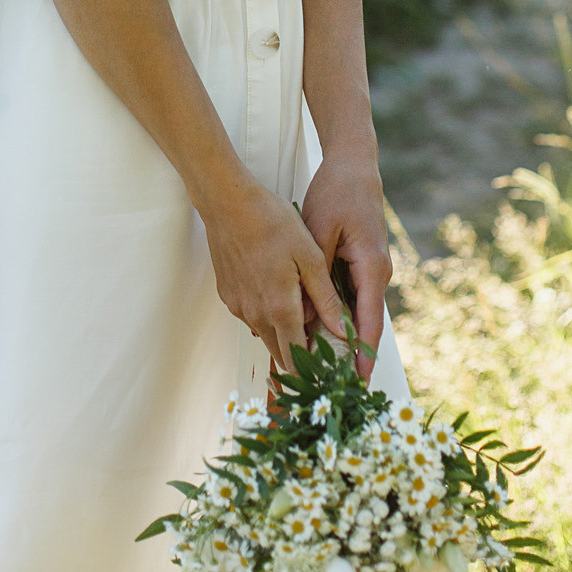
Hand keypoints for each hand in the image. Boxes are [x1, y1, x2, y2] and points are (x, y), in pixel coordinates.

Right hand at [202, 175, 345, 371]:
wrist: (227, 203)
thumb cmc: (271, 222)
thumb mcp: (309, 256)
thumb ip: (326, 298)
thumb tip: (343, 330)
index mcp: (279, 308)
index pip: (297, 357)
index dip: (314, 368)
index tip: (328, 367)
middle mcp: (255, 314)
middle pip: (280, 353)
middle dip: (300, 357)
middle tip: (321, 349)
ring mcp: (238, 306)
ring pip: (265, 334)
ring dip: (283, 334)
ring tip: (304, 317)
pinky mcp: (227, 295)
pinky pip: (251, 316)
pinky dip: (267, 315)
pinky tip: (278, 292)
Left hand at [301, 148, 392, 380]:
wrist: (353, 165)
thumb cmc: (337, 193)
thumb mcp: (319, 232)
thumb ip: (315, 276)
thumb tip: (305, 316)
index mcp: (372, 268)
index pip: (370, 323)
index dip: (363, 357)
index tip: (357, 385)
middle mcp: (377, 274)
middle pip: (365, 324)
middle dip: (352, 356)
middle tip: (334, 387)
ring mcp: (371, 269)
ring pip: (357, 312)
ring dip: (343, 337)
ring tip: (324, 369)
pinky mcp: (361, 264)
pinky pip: (351, 297)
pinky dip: (338, 315)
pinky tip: (319, 330)